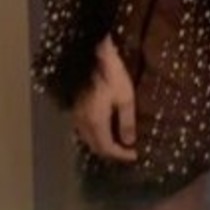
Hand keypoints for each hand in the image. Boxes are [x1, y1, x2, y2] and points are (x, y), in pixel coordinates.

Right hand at [72, 34, 137, 163]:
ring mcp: (76, 116)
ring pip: (88, 139)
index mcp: (95, 123)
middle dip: (112, 153)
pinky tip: (105, 129)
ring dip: (103, 144)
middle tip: (127, 151)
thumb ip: (127, 122)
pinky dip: (95, 135)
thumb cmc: (111, 74)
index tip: (135, 155)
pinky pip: (84, 130)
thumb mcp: (125, 97)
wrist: (89, 54)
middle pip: (95, 147)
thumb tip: (130, 142)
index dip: (122, 155)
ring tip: (118, 142)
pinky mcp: (74, 107)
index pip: (107, 148)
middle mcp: (82, 123)